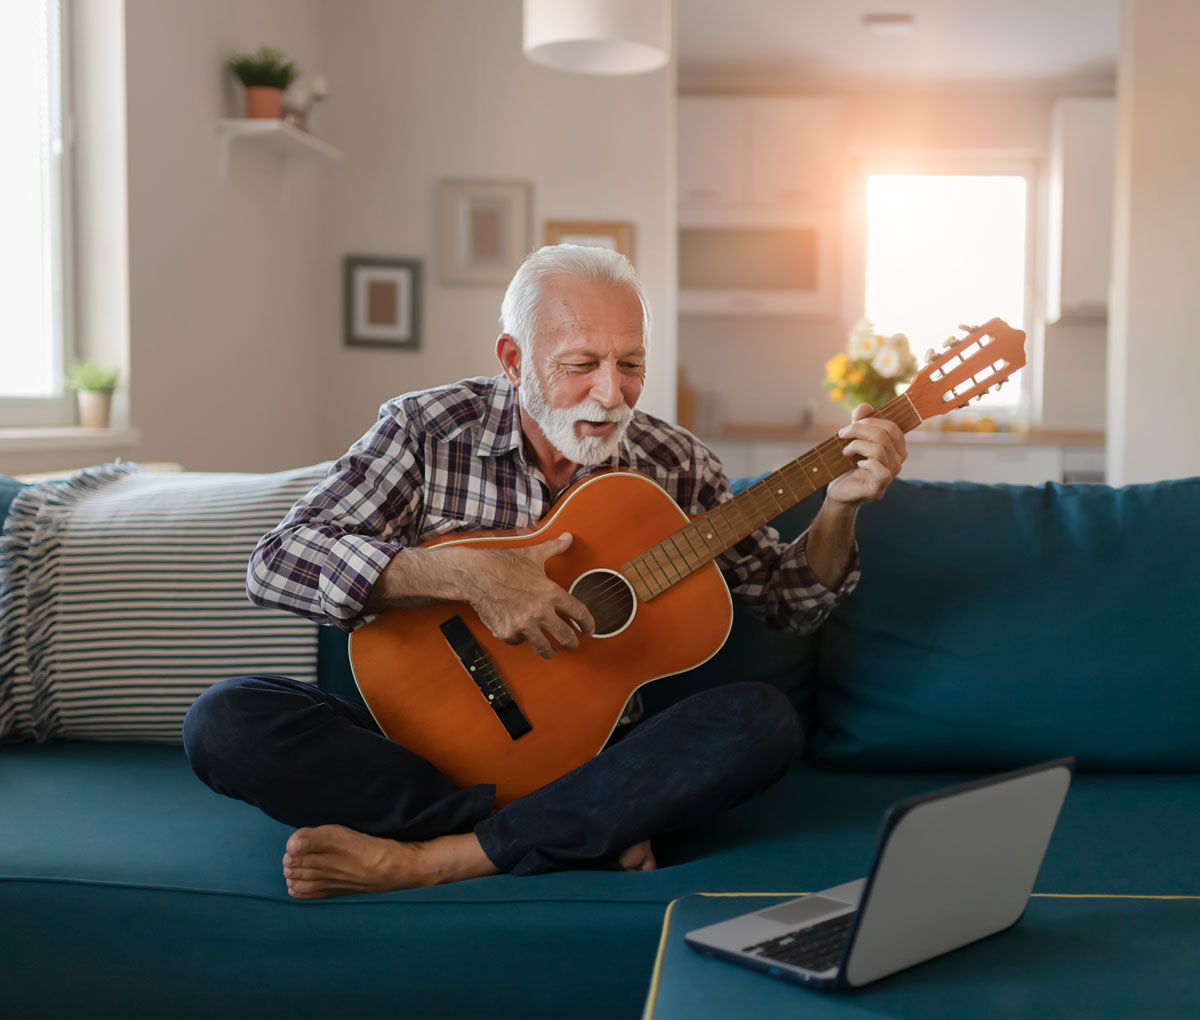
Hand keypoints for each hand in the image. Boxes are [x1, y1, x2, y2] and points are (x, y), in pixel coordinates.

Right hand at [463, 532, 594, 658]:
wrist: (476, 575)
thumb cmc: (503, 564)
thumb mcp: (533, 554)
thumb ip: (554, 548)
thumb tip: (567, 538)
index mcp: (550, 593)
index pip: (579, 613)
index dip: (588, 624)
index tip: (589, 629)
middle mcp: (540, 611)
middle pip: (565, 636)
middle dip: (572, 644)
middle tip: (573, 645)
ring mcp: (523, 624)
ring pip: (543, 647)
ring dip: (549, 651)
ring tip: (551, 651)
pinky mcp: (507, 633)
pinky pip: (519, 641)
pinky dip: (520, 638)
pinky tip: (519, 632)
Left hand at [826, 403, 906, 507]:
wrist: (840, 491)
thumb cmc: (848, 466)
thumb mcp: (854, 440)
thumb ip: (860, 423)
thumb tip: (864, 407)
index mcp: (896, 448)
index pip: (891, 427)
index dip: (870, 421)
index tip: (850, 425)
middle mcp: (898, 462)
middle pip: (883, 435)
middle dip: (859, 430)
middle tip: (842, 434)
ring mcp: (891, 475)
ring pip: (878, 450)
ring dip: (856, 446)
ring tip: (845, 451)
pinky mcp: (879, 487)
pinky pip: (879, 469)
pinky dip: (865, 463)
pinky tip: (856, 464)